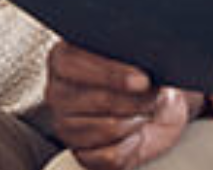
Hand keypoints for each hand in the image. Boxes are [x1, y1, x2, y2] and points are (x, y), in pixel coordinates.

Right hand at [45, 40, 200, 169]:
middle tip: (153, 97)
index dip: (111, 73)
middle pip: (98, 99)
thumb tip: (144, 72)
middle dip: (135, 100)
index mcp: (62, 60)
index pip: (75, 64)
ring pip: (108, 129)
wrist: (154, 109)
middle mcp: (58, 92)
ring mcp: (65, 125)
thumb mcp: (140, 59)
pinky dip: (131, 147)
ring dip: (135, 122)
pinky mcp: (80, 154)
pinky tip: (134, 136)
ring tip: (144, 114)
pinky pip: (110, 156)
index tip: (141, 80)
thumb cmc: (140, 79)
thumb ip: (134, 56)